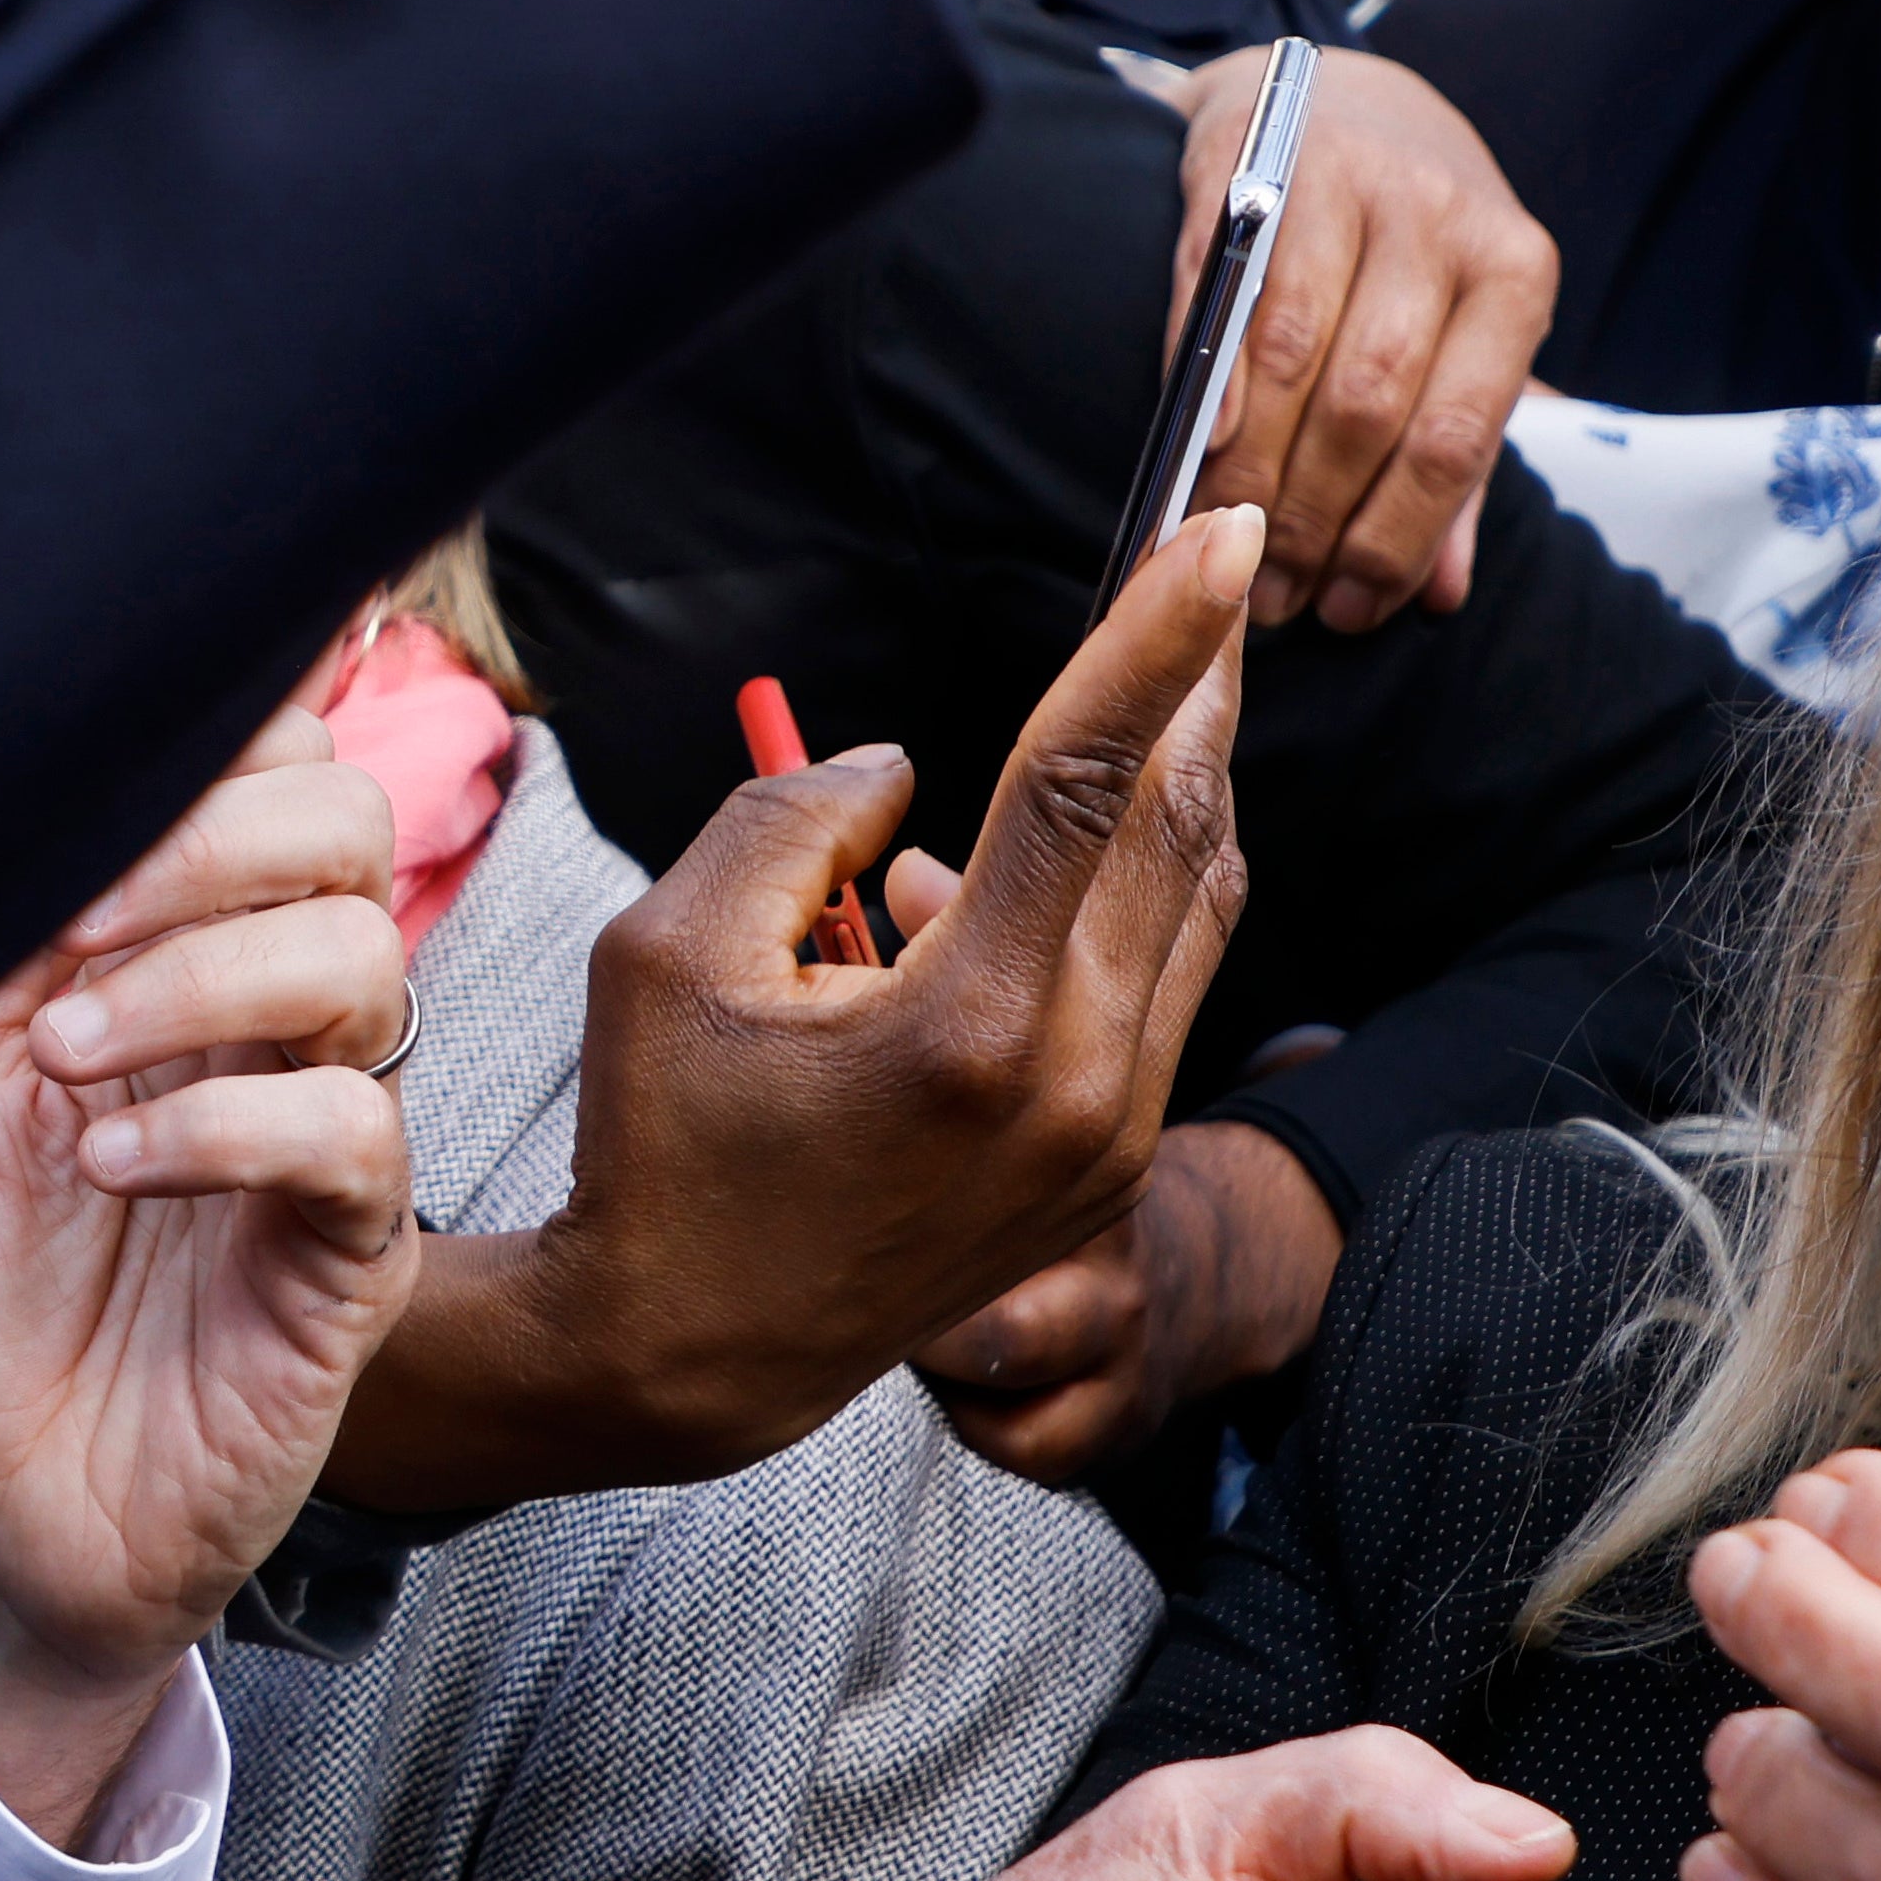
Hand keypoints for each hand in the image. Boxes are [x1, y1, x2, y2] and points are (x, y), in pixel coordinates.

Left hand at [0, 710, 420, 1843]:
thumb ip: (2, 936)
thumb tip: (50, 780)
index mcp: (183, 952)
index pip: (276, 771)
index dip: (213, 745)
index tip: (78, 814)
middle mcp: (273, 1021)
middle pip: (350, 825)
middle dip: (214, 840)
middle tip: (82, 932)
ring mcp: (326, 1132)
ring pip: (361, 958)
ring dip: (196, 982)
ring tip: (70, 1066)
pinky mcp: (355, 1254)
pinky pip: (353, 1130)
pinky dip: (224, 1122)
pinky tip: (116, 1162)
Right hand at [318, 512, 1255, 1515]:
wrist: (699, 1354)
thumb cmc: (663, 1145)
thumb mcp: (671, 950)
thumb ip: (791, 819)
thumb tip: (908, 768)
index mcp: (972, 1028)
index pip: (1087, 781)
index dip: (1155, 635)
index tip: (1217, 526)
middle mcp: (1078, 1084)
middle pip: (1176, 825)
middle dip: (1199, 678)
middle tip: (1208, 560)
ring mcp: (1115, 1134)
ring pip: (1195, 899)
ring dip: (1175, 777)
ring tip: (1146, 679)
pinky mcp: (1117, 1158)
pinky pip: (1166, 975)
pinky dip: (1129, 882)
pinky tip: (1034, 850)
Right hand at [1178, 41, 1554, 628]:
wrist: (1338, 99)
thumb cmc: (1406, 249)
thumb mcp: (1460, 339)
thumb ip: (1453, 466)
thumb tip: (1437, 594)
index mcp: (1514, 270)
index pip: (1456, 434)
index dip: (1398, 539)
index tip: (1352, 610)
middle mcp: (1441, 217)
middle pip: (1369, 405)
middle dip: (1316, 520)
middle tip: (1279, 596)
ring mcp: (1348, 182)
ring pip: (1293, 360)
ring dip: (1255, 473)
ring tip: (1235, 548)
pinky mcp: (1252, 167)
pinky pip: (1225, 299)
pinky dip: (1213, 389)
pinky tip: (1202, 459)